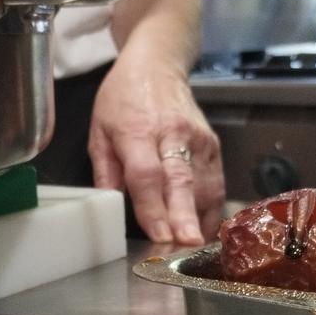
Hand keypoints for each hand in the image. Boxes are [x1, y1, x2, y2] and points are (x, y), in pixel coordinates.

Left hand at [87, 57, 224, 244]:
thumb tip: (109, 205)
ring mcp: (198, 140)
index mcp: (138, 130)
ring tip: (192, 249)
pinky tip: (202, 230)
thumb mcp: (99, 129)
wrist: (158, 65)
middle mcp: (173, 134)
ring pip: (204, 186)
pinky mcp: (213, 146)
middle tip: (187, 245)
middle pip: (181, 181)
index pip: (147, 175)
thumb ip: (104, 170)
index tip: (159, 235)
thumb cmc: (124, 98)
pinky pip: (216, 184)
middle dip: (185, 217)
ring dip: (199, 220)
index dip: (153, 208)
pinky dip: (210, 210)